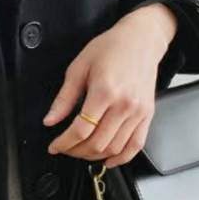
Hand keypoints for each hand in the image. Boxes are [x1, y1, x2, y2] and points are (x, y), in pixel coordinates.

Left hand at [42, 4, 177, 167]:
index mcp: (104, 91)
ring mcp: (138, 112)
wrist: (141, 39)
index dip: (64, 143)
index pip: (81, 129)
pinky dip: (121, 158)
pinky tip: (108, 160)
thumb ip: (64, 98)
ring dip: (95, 156)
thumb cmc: (111, 47)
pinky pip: (136, 145)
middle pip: (97, 143)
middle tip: (65, 149)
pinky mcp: (148, 115)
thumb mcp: (79, 67)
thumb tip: (50, 120)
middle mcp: (124, 104)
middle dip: (76, 152)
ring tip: (81, 152)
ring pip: (115, 148)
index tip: (55, 146)